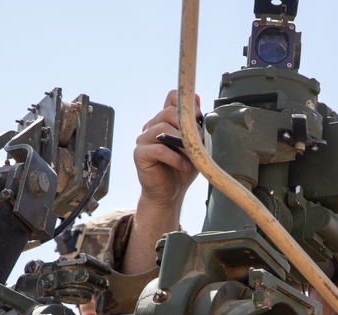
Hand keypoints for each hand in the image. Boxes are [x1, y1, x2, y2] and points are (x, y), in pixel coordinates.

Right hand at [134, 89, 202, 212]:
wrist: (170, 193)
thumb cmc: (182, 169)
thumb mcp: (194, 145)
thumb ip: (195, 125)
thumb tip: (198, 99)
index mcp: (164, 121)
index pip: (171, 98)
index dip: (185, 104)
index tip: (198, 117)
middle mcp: (151, 127)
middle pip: (167, 112)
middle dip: (186, 125)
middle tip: (198, 141)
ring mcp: (143, 139)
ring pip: (162, 129)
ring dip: (181, 142)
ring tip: (191, 156)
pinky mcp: (139, 154)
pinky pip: (158, 150)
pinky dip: (175, 158)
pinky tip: (184, 166)